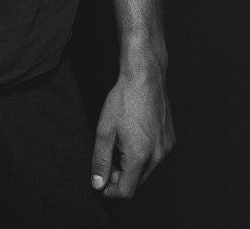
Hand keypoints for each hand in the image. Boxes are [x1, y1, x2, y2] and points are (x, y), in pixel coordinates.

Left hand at [91, 63, 175, 198]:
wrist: (145, 76)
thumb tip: (97, 184)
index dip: (110, 189)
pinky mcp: (170, 139)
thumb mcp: (105, 130)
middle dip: (120, 176)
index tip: (100, 179)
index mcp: (140, 156)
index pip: (126, 190)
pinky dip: (143, 153)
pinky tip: (134, 134)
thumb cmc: (124, 99)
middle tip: (107, 156)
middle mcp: (158, 156)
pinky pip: (155, 156)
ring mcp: (166, 148)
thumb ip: (100, 160)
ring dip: (131, 164)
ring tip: (120, 141)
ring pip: (147, 169)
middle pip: (137, 181)